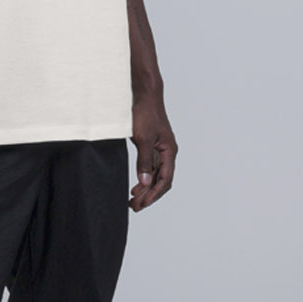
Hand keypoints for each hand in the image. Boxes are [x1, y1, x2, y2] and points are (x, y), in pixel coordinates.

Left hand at [129, 95, 177, 211]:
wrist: (143, 94)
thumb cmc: (145, 112)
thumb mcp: (143, 138)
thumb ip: (144, 161)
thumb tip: (145, 181)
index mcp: (169, 151)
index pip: (165, 179)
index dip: (154, 194)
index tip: (141, 204)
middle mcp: (167, 152)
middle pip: (161, 180)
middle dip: (149, 195)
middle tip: (134, 206)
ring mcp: (160, 149)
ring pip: (155, 175)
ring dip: (146, 188)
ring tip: (133, 199)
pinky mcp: (151, 146)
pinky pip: (150, 167)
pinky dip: (143, 178)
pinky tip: (136, 185)